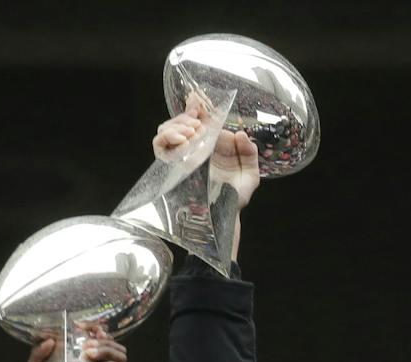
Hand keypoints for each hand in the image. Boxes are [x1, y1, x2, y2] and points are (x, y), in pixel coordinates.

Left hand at [25, 329, 129, 361]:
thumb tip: (50, 341)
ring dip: (107, 351)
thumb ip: (38, 354)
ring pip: (121, 354)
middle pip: (113, 343)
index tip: (85, 327)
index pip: (99, 337)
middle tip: (86, 348)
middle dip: (101, 341)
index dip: (97, 329)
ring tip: (90, 357)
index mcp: (83, 355)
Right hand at [154, 91, 260, 209]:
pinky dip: (166, 138)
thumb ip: (249, 154)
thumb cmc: (235, 197)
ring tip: (191, 131)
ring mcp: (182, 156)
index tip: (196, 97)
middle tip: (195, 119)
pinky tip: (182, 139)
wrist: (224, 216)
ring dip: (176, 125)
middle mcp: (195, 147)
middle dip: (185, 115)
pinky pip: (160, 148)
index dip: (195, 106)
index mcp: (212, 144)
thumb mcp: (250, 175)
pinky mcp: (172, 167)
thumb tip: (240, 135)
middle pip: (181, 121)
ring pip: (167, 130)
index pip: (199, 119)